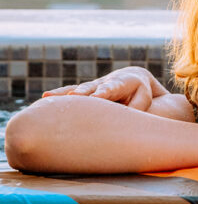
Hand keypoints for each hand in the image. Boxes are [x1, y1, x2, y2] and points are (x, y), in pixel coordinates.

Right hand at [42, 66, 166, 110]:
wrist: (136, 82)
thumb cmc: (143, 97)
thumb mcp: (146, 103)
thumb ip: (135, 111)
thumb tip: (121, 121)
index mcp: (125, 82)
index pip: (114, 87)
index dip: (105, 92)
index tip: (97, 96)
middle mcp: (106, 83)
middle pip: (93, 87)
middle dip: (83, 92)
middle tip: (74, 95)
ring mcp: (94, 87)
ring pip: (80, 90)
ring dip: (66, 94)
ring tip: (50, 96)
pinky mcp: (86, 93)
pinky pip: (72, 94)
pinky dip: (60, 96)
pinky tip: (45, 97)